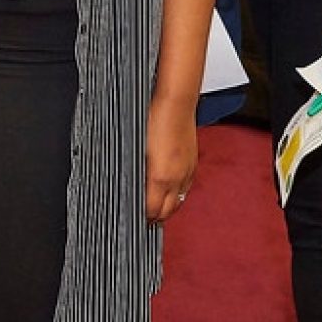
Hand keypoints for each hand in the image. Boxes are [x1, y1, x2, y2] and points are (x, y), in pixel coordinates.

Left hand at [144, 95, 196, 223]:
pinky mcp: (193, 164)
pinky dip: (176, 194)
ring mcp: (187, 172)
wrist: (176, 103)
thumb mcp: (135, 148)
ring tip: (154, 207)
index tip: (133, 218)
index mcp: (160, 177)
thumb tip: (128, 187)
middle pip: (167, 211)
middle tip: (142, 218)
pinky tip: (168, 190)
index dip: (141, 217)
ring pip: (178, 201)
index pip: (152, 210)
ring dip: (166, 207)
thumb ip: (133, 172)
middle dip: (155, 217)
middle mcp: (177, 178)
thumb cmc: (153, 119)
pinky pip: (186, 188)